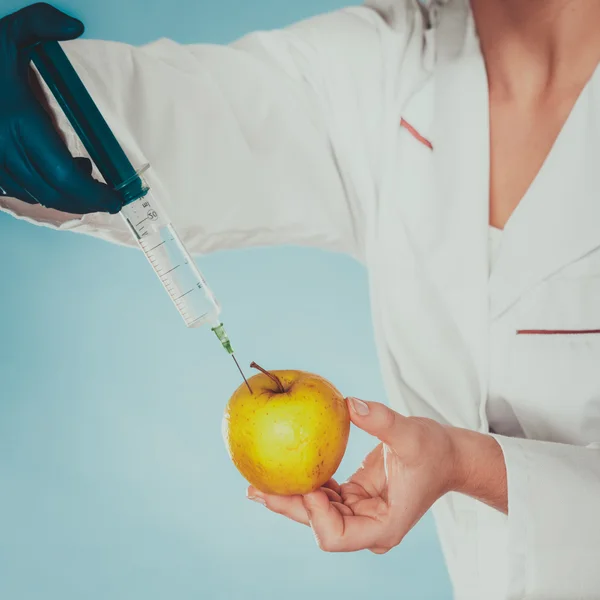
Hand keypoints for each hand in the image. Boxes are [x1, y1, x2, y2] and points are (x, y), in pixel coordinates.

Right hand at [0, 3, 120, 213]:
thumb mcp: (7, 30)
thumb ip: (40, 21)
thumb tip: (74, 27)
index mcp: (19, 120)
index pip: (64, 175)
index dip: (93, 194)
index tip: (116, 198)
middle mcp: (4, 147)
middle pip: (53, 193)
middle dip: (85, 201)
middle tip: (109, 198)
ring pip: (35, 195)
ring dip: (64, 194)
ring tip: (82, 173)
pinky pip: (16, 190)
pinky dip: (40, 190)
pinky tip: (52, 172)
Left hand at [247, 398, 506, 553]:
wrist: (449, 456)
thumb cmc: (436, 451)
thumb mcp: (413, 435)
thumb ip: (383, 422)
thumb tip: (349, 404)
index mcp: (383, 525)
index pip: (338, 535)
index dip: (315, 515)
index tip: (305, 484)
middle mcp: (368, 525)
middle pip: (319, 524)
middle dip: (288, 507)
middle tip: (255, 488)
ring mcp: (360, 513)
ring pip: (317, 511)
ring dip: (289, 496)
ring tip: (257, 481)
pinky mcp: (355, 498)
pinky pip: (324, 494)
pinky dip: (305, 483)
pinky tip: (283, 469)